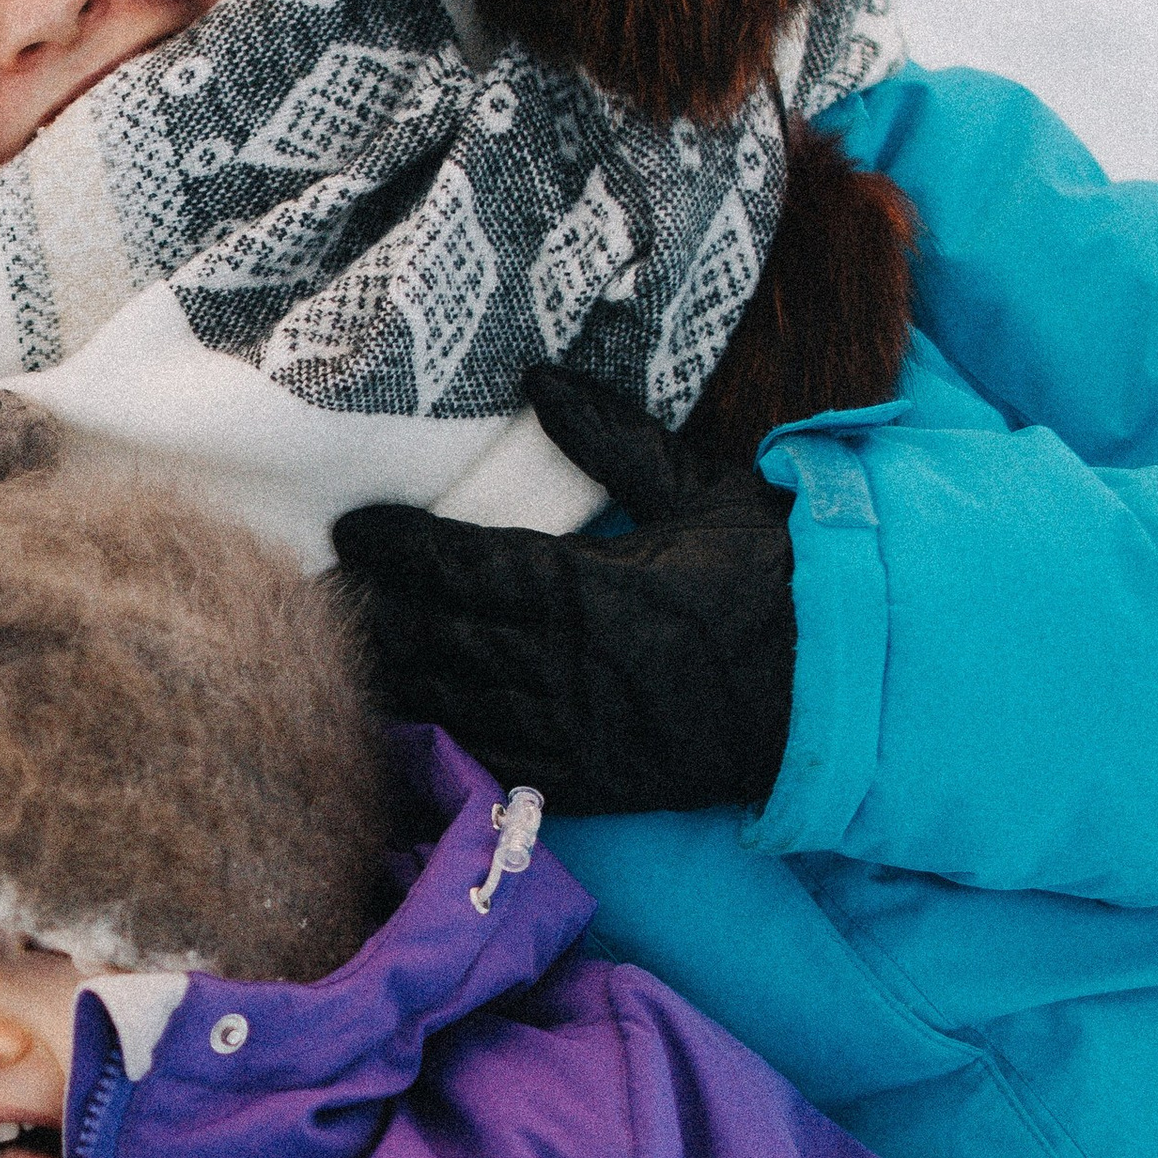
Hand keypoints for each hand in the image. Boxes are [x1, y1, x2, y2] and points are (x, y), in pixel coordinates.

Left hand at [331, 369, 796, 814]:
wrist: (846, 691)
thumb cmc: (779, 579)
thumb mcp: (702, 490)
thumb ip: (615, 439)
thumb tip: (543, 376)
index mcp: (584, 587)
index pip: (458, 563)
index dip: (394, 548)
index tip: (348, 530)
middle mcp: (561, 664)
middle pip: (435, 636)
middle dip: (373, 611)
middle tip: (311, 591)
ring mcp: (571, 731)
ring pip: (450, 701)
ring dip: (392, 675)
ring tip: (338, 649)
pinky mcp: (587, 781)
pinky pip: (492, 762)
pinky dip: (440, 740)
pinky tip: (399, 723)